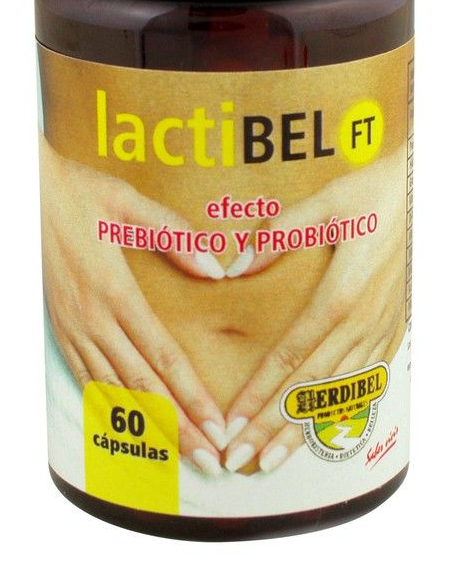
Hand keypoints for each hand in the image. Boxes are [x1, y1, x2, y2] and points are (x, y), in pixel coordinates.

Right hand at [40, 133, 226, 474]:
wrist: (29, 194)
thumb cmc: (80, 194)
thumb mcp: (127, 205)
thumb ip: (172, 234)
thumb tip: (215, 266)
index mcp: (114, 293)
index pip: (162, 358)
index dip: (192, 397)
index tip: (217, 426)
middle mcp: (93, 320)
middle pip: (143, 387)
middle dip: (179, 428)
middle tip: (210, 459)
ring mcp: (73, 327)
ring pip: (114, 390)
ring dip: (148, 426)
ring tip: (178, 455)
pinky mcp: (60, 326)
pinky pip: (86, 377)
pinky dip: (108, 407)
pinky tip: (127, 424)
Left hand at [223, 144, 406, 473]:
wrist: (419, 193)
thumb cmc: (370, 195)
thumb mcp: (324, 203)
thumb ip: (279, 234)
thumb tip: (234, 266)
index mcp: (342, 294)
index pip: (291, 356)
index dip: (260, 393)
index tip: (233, 422)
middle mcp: (362, 322)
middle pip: (311, 387)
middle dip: (272, 428)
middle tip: (239, 460)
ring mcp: (381, 328)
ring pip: (338, 391)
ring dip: (303, 429)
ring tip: (273, 460)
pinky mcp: (393, 328)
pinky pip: (366, 380)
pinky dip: (342, 409)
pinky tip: (323, 428)